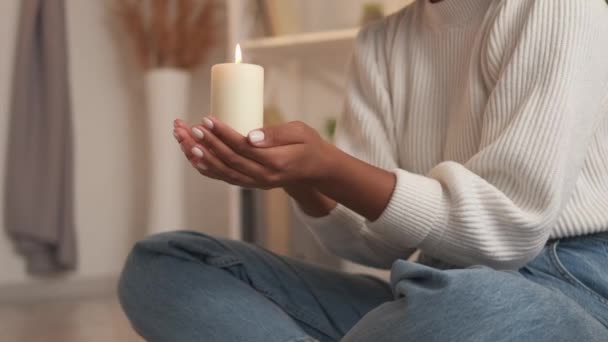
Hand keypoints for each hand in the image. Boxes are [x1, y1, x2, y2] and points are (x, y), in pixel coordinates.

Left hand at [173, 117, 336, 189]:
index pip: (242, 148)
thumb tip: (249, 136)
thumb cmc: (308, 145)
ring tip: (183, 138)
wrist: (315, 170)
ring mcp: (255, 182)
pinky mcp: (249, 183)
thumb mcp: (300, 132)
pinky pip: (224, 178)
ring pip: (222, 171)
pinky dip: (206, 168)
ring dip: (200, 156)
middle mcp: (263, 177)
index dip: (222, 135)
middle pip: (227, 160)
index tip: (206, 120)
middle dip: (205, 143)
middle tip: (189, 126)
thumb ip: (276, 134)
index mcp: (276, 163)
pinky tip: (192, 157)